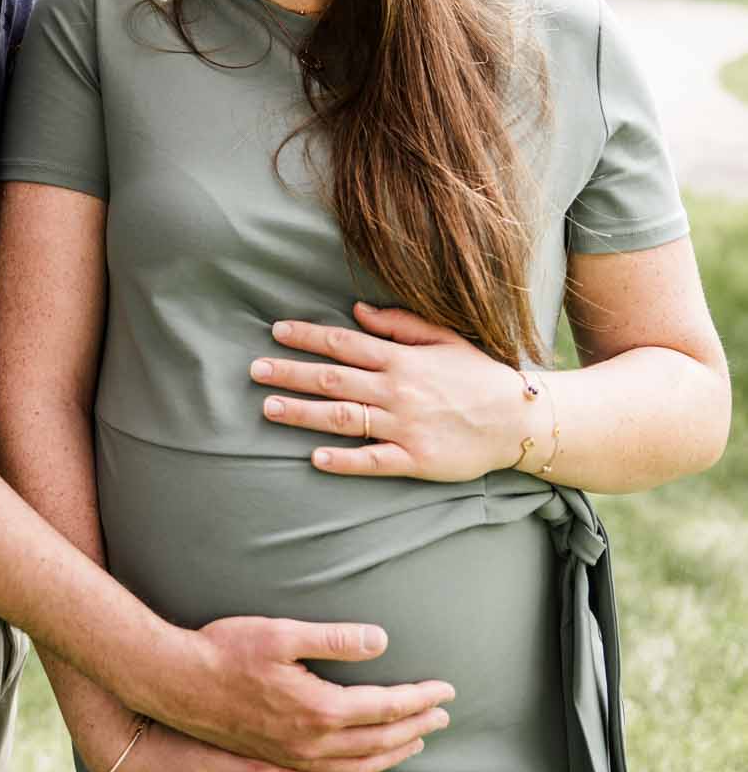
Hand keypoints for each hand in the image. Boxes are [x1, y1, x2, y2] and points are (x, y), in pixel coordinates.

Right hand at [134, 614, 453, 771]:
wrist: (175, 685)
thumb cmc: (224, 651)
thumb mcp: (280, 633)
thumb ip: (333, 639)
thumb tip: (381, 639)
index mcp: (318, 709)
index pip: (384, 707)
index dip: (418, 698)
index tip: (446, 690)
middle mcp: (310, 743)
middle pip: (378, 742)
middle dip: (415, 726)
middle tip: (442, 715)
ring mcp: (293, 759)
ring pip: (357, 765)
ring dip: (392, 753)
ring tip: (415, 741)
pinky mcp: (275, 763)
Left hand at [252, 302, 521, 482]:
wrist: (518, 420)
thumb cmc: (478, 376)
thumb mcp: (443, 338)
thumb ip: (399, 324)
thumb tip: (356, 311)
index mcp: (402, 359)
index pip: (344, 343)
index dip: (308, 336)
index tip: (275, 331)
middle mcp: (398, 390)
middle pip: (334, 379)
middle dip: (291, 373)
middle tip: (254, 370)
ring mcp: (405, 426)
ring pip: (345, 417)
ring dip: (304, 413)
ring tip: (269, 408)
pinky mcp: (415, 460)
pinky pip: (373, 460)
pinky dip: (344, 459)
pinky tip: (315, 458)